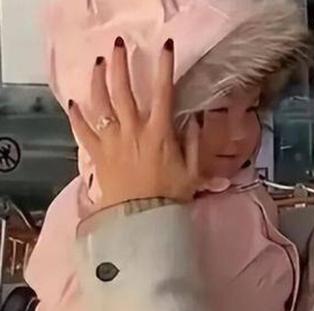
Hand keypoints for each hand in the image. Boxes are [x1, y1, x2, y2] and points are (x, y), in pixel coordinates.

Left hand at [68, 37, 200, 209]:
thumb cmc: (170, 195)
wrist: (142, 218)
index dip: (164, 66)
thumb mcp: (194, 170)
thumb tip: (195, 120)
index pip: (163, 92)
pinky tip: (74, 104)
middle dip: (120, 64)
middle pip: (123, 90)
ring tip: (97, 65)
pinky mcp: (98, 154)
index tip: (165, 47)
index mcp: (159, 132)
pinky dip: (77, 117)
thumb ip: (195, 143)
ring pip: (100, 103)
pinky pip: (83, 131)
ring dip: (97, 81)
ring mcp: (112, 141)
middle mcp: (133, 130)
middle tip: (118, 46)